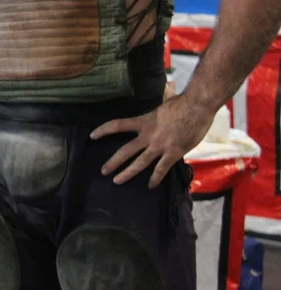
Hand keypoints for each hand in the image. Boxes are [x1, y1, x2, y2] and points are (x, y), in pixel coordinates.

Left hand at [93, 94, 213, 187]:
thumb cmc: (181, 104)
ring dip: (127, 173)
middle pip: (125, 151)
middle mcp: (148, 135)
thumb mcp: (159, 108)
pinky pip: (162, 169)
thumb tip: (151, 117)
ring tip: (116, 181)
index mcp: (143, 121)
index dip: (103, 130)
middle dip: (113, 162)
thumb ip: (153, 116)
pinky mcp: (174, 153)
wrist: (197, 106)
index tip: (92, 135)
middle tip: (103, 171)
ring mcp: (160, 146)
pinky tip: (150, 186)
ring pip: (140, 163)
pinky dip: (155, 178)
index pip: (117, 125)